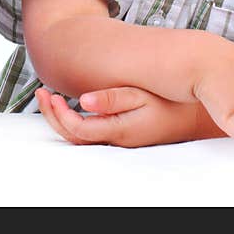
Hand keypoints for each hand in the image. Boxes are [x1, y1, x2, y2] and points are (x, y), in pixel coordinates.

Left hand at [34, 85, 199, 147]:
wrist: (193, 116)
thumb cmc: (169, 102)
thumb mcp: (141, 95)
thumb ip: (112, 98)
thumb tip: (83, 100)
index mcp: (119, 130)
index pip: (78, 129)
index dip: (60, 114)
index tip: (51, 94)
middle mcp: (115, 140)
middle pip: (73, 137)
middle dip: (52, 116)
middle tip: (41, 92)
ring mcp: (118, 140)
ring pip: (79, 137)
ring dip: (60, 119)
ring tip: (48, 97)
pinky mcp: (120, 135)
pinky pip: (89, 133)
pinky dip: (72, 121)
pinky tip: (67, 105)